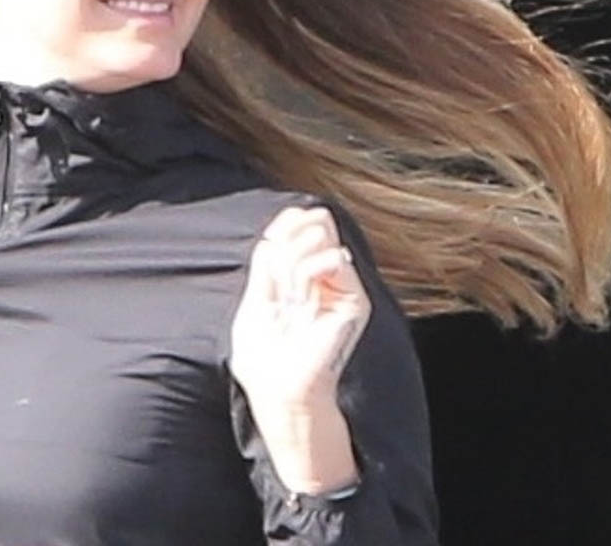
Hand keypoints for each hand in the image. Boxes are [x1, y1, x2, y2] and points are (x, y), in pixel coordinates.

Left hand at [230, 206, 370, 403]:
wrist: (279, 391)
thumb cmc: (264, 357)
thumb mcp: (256, 299)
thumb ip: (268, 263)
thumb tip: (276, 233)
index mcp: (303, 276)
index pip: (304, 225)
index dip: (285, 223)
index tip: (269, 242)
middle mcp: (327, 278)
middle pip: (317, 220)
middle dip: (286, 239)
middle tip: (276, 275)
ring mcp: (342, 287)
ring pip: (321, 233)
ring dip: (292, 260)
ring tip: (287, 294)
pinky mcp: (355, 300)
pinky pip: (333, 258)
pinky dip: (306, 271)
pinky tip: (300, 298)